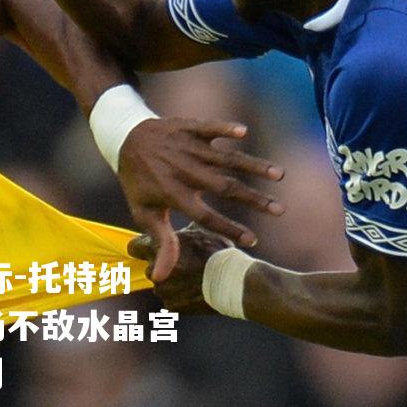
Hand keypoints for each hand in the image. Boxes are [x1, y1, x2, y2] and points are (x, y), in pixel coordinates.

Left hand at [116, 116, 284, 281]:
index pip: (206, 216)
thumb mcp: (145, 213)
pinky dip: (225, 128)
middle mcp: (185, 172)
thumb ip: (161, 242)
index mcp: (175, 194)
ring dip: (253, 165)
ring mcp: (189, 148)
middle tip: (279, 210)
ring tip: (280, 174)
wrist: (125, 138)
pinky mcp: (190, 128)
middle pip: (224, 187)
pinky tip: (244, 132)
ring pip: (226, 158)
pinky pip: (210, 127)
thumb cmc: (139, 182)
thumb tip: (161, 279)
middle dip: (254, 199)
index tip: (253, 241)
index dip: (229, 229)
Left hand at [123, 224, 219, 313]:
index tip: (148, 249)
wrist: (234, 281)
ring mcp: (162, 290)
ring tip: (193, 279)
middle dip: (162, 267)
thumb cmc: (219, 253)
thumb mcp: (202, 231)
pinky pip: (173, 301)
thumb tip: (186, 226)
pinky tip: (196, 292)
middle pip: (151, 268)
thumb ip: (186, 230)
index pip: (134, 247)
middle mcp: (154, 269)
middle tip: (184, 265)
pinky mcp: (172, 305)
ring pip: (162, 286)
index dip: (142, 247)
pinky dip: (182, 298)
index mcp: (158, 248)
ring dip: (173, 284)